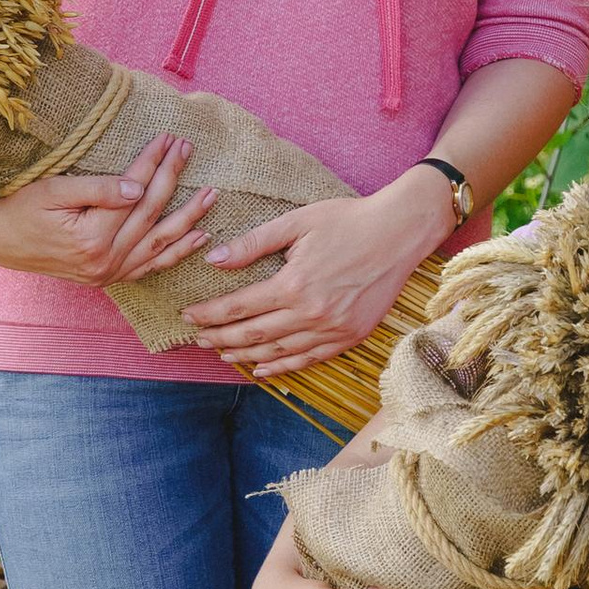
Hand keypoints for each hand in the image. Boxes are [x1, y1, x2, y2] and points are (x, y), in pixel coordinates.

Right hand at [0, 133, 219, 286]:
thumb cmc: (19, 208)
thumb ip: (97, 190)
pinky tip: (198, 237)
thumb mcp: (51, 192)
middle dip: (171, 179)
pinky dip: (176, 253)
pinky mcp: (108, 278)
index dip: (152, 163)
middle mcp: (104, 262)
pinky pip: (150, 267)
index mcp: (91, 239)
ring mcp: (108, 274)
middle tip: (187, 150)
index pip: (134, 194)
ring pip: (158, 244)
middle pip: (151, 215)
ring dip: (188, 218)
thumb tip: (138, 187)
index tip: (168, 138)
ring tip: (211, 194)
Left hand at [182, 165, 446, 378]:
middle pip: (253, 334)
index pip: (239, 306)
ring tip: (222, 354)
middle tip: (196, 340)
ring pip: (278, 352)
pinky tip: (261, 369)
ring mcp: (333, 329)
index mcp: (294, 284)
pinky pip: (308, 360)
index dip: (210, 314)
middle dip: (219, 338)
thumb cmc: (348, 220)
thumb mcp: (297, 222)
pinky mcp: (350, 336)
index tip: (188, 316)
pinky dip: (281, 367)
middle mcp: (311, 313)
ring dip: (245, 355)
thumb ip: (253, 244)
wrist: (399, 232)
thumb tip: (214, 260)